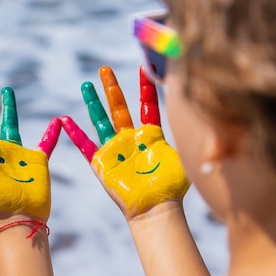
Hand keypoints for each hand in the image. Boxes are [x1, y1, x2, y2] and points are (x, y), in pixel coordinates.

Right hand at [61, 66, 188, 217]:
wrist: (156, 209)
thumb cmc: (172, 187)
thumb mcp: (185, 158)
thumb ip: (193, 138)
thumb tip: (210, 120)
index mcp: (150, 136)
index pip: (147, 105)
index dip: (145, 87)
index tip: (144, 67)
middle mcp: (130, 139)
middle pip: (119, 107)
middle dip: (111, 87)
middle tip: (105, 68)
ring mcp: (114, 149)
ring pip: (101, 120)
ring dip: (93, 102)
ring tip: (86, 85)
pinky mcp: (101, 162)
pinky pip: (85, 145)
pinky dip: (75, 134)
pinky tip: (64, 120)